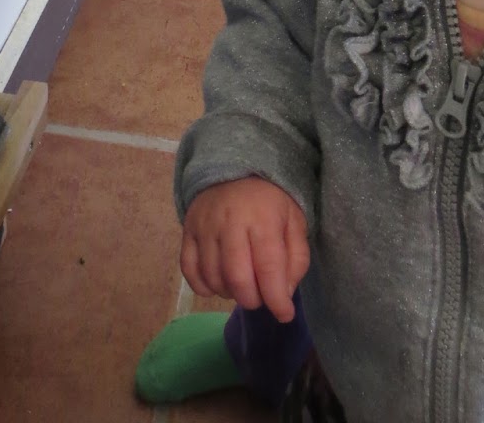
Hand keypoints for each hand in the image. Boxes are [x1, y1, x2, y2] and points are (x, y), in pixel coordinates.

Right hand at [181, 178, 308, 322]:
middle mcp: (230, 222)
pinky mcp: (187, 230)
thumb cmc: (270, 201)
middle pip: (237, 278)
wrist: (235, 168)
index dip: (276, 299)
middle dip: (252, 299)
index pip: (268, 268)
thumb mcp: (295, 221)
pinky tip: (219, 282)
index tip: (284, 315)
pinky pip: (189, 270)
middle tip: (260, 295)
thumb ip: (296, 258)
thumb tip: (283, 295)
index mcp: (263, 218)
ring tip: (242, 285)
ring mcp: (204, 226)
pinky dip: (204, 286)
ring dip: (229, 293)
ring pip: (213, 277)